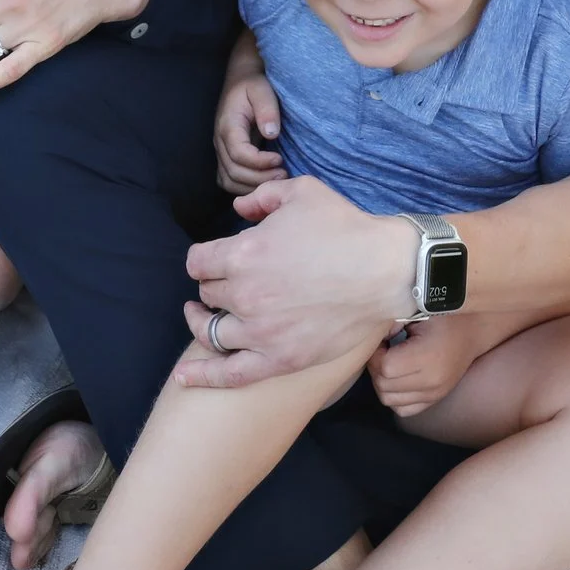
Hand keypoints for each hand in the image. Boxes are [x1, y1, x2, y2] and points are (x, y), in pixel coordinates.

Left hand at [176, 177, 408, 388]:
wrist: (385, 271)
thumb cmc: (345, 228)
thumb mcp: (302, 192)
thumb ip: (263, 197)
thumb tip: (239, 209)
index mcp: (243, 254)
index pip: (199, 261)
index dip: (206, 258)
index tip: (215, 259)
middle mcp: (244, 294)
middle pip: (207, 294)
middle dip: (215, 285)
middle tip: (228, 284)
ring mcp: (260, 332)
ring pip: (211, 331)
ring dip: (203, 322)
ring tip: (203, 318)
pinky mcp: (280, 359)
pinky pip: (230, 374)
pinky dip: (203, 376)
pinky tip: (184, 377)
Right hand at [214, 71, 285, 194]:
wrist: (240, 81)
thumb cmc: (253, 85)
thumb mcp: (262, 90)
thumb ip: (267, 110)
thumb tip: (271, 133)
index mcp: (228, 126)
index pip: (239, 154)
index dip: (260, 162)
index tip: (280, 159)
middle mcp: (220, 142)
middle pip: (234, 172)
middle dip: (260, 178)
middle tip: (284, 174)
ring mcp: (221, 151)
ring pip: (230, 181)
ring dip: (253, 187)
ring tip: (276, 180)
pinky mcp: (226, 156)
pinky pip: (229, 181)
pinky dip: (245, 188)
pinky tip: (265, 182)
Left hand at [368, 314, 491, 416]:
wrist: (472, 331)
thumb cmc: (445, 317)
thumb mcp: (418, 313)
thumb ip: (393, 325)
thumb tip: (376, 339)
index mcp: (428, 358)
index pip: (385, 367)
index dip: (376, 354)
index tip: (382, 341)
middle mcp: (431, 382)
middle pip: (384, 386)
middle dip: (376, 367)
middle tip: (384, 350)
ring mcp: (434, 395)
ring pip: (389, 400)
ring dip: (382, 383)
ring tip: (390, 363)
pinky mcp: (434, 400)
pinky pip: (402, 409)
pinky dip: (394, 396)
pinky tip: (398, 379)